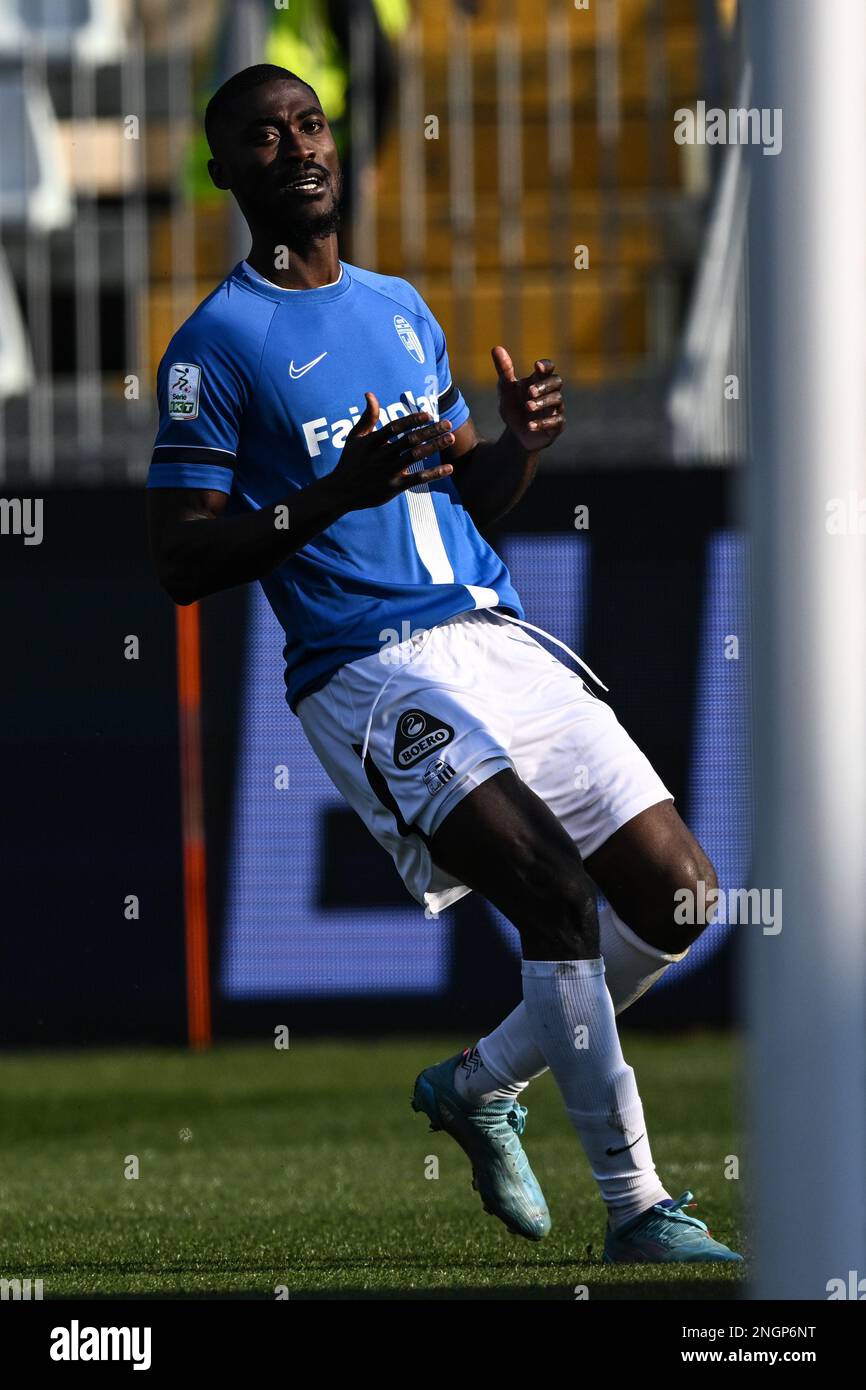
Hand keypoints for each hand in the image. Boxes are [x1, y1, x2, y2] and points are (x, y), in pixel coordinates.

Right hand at [329, 393, 453, 510]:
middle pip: (409, 440)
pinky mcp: (394, 487)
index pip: (395, 427)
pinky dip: (434, 474)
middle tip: (448, 424)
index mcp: (372, 442)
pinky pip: (418, 479)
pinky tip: (449, 468)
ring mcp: (388, 472)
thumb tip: (370, 394)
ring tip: (450, 438)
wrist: (340, 492)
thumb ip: (367, 417)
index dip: (412, 420)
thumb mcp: (355, 437)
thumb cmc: (350, 461)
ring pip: (415, 456)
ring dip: (434, 446)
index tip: (428, 415)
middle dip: (430, 431)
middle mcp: (381, 456)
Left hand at [492, 346, 563, 451]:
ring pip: (557, 400)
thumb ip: (503, 370)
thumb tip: (496, 348)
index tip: (537, 366)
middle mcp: (550, 392)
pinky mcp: (556, 425)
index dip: (546, 365)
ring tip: (528, 407)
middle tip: (529, 392)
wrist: (516, 434)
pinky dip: (543, 423)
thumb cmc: (514, 408)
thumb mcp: (506, 390)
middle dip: (544, 385)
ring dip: (542, 403)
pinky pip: (557, 421)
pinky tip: (530, 426)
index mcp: (539, 381)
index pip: (549, 368)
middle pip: (557, 381)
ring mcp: (555, 409)